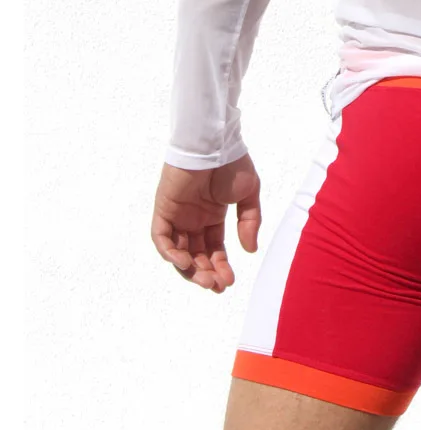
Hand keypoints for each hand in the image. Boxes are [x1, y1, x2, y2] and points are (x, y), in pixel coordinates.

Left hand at [151, 153, 261, 292]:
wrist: (214, 143)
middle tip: (217, 286)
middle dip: (206, 273)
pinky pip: (162, 238)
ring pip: (178, 252)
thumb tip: (250, 250)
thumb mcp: (249, 194)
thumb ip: (249, 221)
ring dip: (190, 269)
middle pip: (196, 255)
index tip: (229, 282)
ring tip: (205, 280)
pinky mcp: (163, 210)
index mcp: (212, 216)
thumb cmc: (233, 164)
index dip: (220, 266)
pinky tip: (186, 262)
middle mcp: (193, 219)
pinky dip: (171, 253)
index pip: (213, 248)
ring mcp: (177, 215)